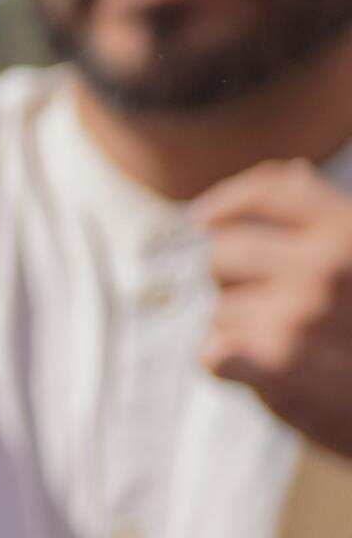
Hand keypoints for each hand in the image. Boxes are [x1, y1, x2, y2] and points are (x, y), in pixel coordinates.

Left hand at [198, 162, 351, 455]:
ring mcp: (299, 314)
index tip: (200, 217)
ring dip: (239, 328)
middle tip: (265, 303)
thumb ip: (331, 221)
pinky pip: (213, 353)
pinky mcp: (278, 365)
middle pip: (223, 254)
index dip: (227, 203)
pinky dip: (224, 361)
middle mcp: (324, 266)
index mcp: (350, 232)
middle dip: (230, 278)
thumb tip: (286, 170)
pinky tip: (255, 367)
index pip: (271, 193)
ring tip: (289, 344)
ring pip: (219, 311)